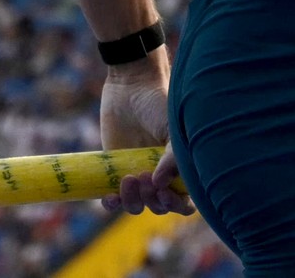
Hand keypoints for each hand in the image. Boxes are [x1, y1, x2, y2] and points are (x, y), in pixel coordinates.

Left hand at [98, 53, 193, 215]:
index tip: (162, 191)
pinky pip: (114, 200)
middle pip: (160, 206)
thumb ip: (172, 157)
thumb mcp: (172, 128)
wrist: (130, 87)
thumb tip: (159, 185)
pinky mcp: (115, 173)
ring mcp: (139, 175)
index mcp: (181, 168)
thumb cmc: (158, 104)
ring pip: (137, 206)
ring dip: (132, 200)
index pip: (185, 201)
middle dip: (151, 199)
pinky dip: (111, 204)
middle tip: (142, 176)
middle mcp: (162, 176)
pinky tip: (109, 197)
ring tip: (127, 178)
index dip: (176, 204)